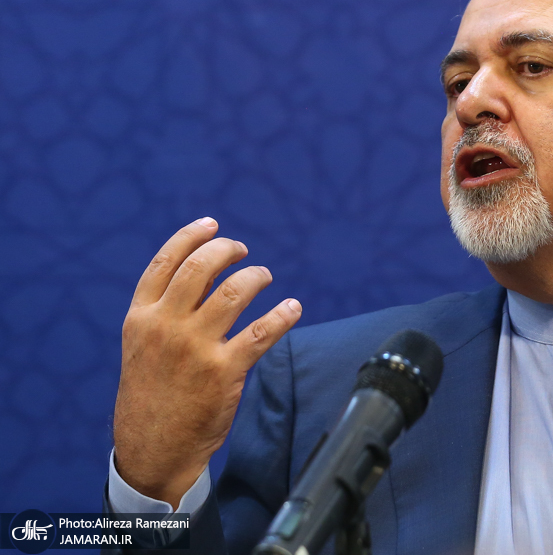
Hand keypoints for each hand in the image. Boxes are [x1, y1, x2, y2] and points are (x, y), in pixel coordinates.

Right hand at [112, 218, 301, 508]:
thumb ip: (172, 307)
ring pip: (235, 291)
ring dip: (257, 276)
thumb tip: (210, 269)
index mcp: (140, 318)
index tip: (212, 224)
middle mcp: (165, 327)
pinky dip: (283, 314)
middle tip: (243, 251)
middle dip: (227, 250)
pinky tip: (292, 308)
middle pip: (201, 267)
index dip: (191, 236)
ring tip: (264, 277)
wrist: (152, 447)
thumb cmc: (152, 391)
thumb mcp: (144, 345)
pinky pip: (262, 332)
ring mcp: (195, 349)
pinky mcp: (224, 372)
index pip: (165, 262)